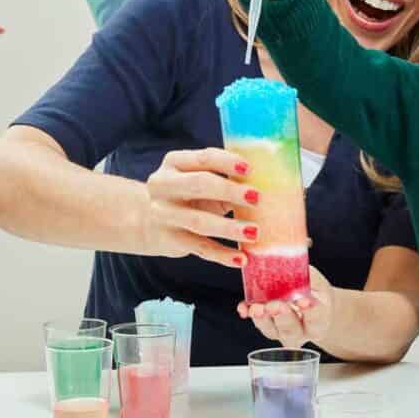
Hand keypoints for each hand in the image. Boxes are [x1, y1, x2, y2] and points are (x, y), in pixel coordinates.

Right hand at [142, 148, 260, 267]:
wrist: (150, 222)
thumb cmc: (190, 196)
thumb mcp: (200, 181)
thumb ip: (226, 180)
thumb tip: (267, 185)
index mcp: (175, 163)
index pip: (204, 158)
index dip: (227, 162)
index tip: (250, 169)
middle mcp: (164, 186)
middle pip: (199, 185)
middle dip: (229, 191)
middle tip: (257, 198)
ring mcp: (164, 214)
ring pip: (200, 221)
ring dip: (229, 228)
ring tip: (254, 232)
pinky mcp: (171, 239)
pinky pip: (200, 248)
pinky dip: (222, 255)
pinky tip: (242, 259)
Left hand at [237, 266, 330, 348]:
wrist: (311, 305)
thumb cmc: (316, 292)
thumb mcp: (317, 282)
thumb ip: (308, 276)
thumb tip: (295, 258)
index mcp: (320, 320)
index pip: (316, 318)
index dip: (310, 311)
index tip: (304, 300)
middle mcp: (301, 331)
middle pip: (291, 329)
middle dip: (282, 316)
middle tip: (276, 306)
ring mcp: (282, 332)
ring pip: (272, 330)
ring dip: (262, 318)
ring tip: (256, 307)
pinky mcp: (268, 327)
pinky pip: (257, 323)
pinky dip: (249, 314)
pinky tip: (244, 307)